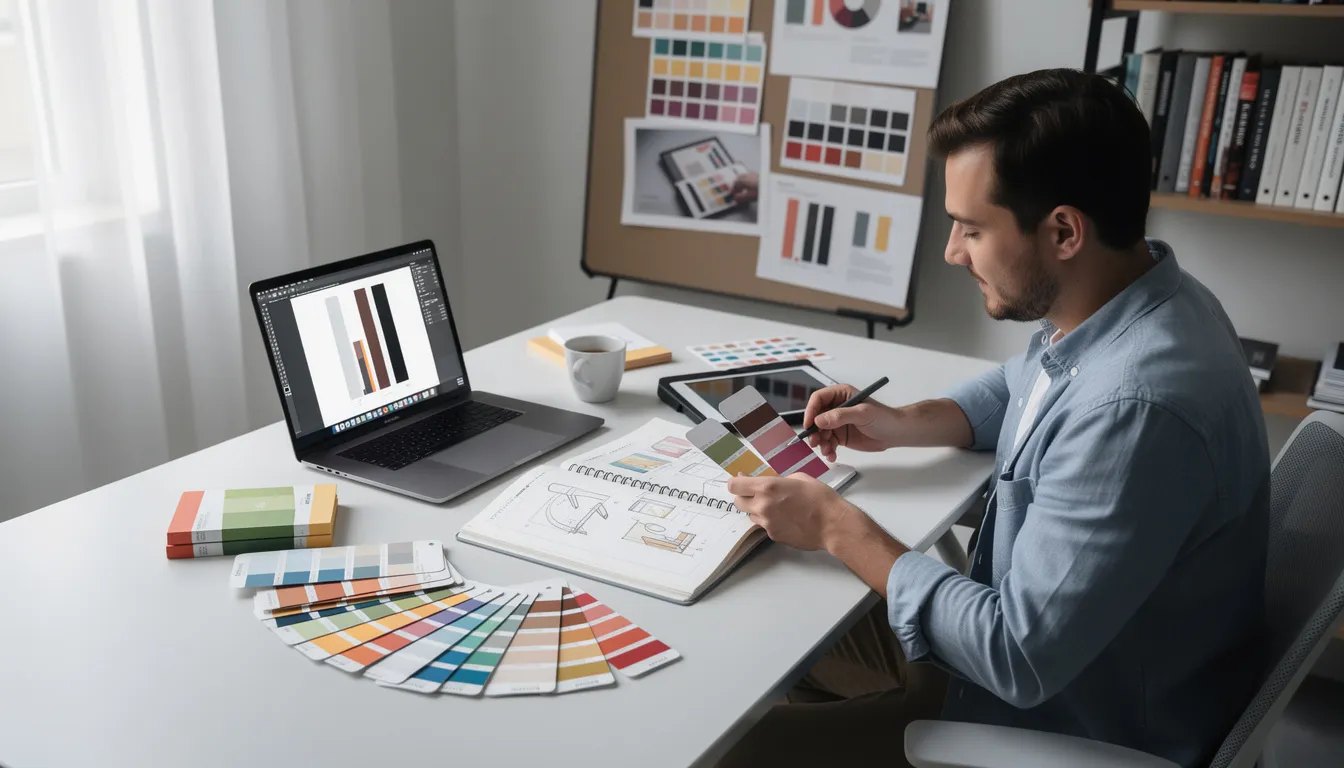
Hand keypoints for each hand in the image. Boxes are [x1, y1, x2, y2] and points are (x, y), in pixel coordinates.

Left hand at [727, 473, 848, 550]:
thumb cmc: (820, 497)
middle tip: (757, 494)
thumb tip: (767, 483)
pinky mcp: (773, 535)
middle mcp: (762, 506)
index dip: (736, 482)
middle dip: (744, 496)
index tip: (741, 481)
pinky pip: (764, 526)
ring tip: (776, 507)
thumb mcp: (798, 478)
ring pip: (750, 515)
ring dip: (757, 510)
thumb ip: (778, 481)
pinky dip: (770, 521)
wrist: (832, 524)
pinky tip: (786, 518)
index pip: (734, 486)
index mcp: (767, 487)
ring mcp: (767, 523)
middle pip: (737, 502)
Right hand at [730, 172, 758, 202]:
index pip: (735, 184)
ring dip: (742, 183)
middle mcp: (747, 175)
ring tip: (743, 189)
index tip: (733, 195)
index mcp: (742, 179)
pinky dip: (748, 181)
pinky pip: (750, 177)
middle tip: (737, 191)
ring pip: (744, 177)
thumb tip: (735, 198)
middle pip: (739, 179)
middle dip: (737, 186)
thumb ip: (740, 197)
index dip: (733, 190)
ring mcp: (753, 174)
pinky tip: (751, 186)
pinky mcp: (758, 175)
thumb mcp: (748, 197)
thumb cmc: (760, 190)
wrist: (770, 186)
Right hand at [803, 384, 899, 461]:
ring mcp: (837, 423)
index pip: (818, 399)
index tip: (809, 425)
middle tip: (815, 442)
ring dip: (821, 443)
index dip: (811, 411)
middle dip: (814, 431)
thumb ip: (840, 415)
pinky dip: (828, 450)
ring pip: (820, 432)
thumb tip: (819, 420)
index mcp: (841, 395)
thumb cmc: (883, 418)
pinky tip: (832, 456)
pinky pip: (828, 443)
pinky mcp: (840, 436)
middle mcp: (836, 408)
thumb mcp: (862, 414)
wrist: (894, 433)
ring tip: (828, 451)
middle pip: (816, 417)